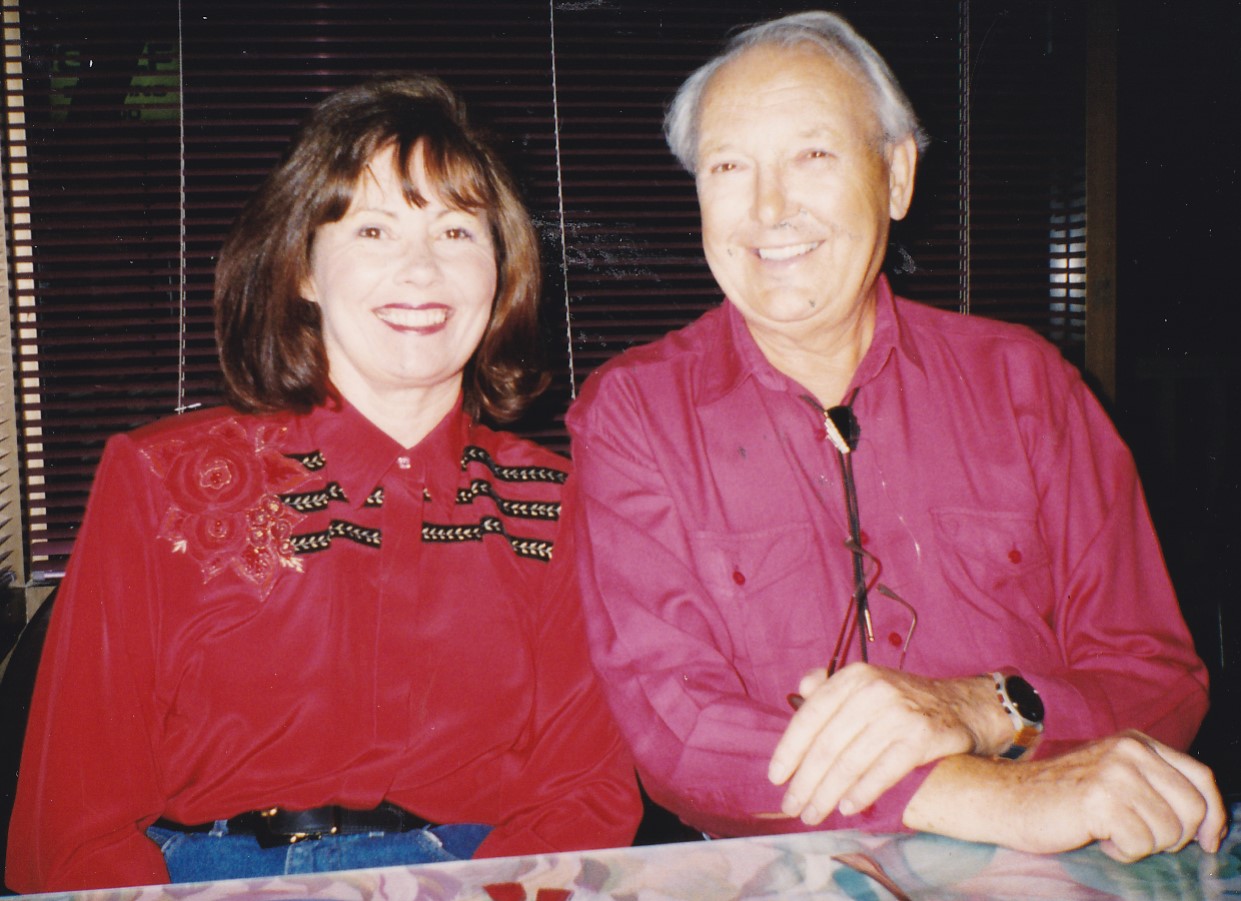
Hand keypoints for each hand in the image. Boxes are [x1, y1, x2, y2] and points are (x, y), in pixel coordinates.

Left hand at [768, 664, 1009, 823]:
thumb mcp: (868, 683)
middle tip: (790, 807)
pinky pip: (882, 773)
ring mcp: (899, 713)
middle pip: (827, 745)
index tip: (775, 778)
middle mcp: (873, 690)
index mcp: (853, 677)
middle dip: (804, 781)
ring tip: (813, 814)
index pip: (810, 716)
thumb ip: (832, 688)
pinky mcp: (922, 738)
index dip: (789, 750)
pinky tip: (846, 808)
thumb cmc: (905, 701)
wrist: (965, 706)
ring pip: (850, 762)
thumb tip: (799, 690)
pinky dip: (861, 793)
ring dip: (827, 794)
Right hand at [995, 730, 1226, 861]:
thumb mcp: (1115, 776)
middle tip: (1140, 837)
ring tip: (1110, 831)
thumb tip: (1208, 824)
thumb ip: (1156, 785)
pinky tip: (1098, 836)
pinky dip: (1122, 851)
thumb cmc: (1062, 796)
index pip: (1201, 777)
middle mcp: (1130, 751)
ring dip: (1143, 845)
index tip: (1209, 842)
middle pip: (1193, 809)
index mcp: (1137, 742)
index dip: (1214, 815)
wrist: (1007, 796)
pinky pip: (1140, 845)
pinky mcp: (1101, 800)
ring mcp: (1116, 773)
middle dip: (1174, 837)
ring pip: (1169, 832)